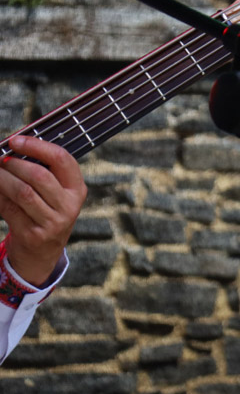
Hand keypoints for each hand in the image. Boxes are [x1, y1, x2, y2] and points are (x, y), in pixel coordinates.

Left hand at [0, 136, 86, 286]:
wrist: (43, 253)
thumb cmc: (47, 213)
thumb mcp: (56, 194)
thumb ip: (45, 173)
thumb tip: (15, 148)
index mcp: (77, 189)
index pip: (62, 159)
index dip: (37, 146)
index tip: (16, 140)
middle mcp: (69, 206)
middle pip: (39, 175)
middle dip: (15, 164)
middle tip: (1, 159)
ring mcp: (52, 222)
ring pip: (22, 192)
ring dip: (3, 179)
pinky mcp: (33, 235)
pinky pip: (9, 209)